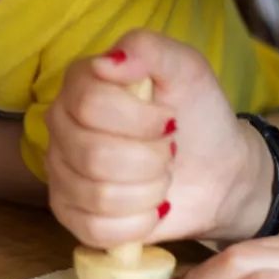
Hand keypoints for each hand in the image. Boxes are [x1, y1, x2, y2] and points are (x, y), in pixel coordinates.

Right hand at [46, 31, 271, 250]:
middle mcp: (60, 124)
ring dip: (148, 191)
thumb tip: (109, 62)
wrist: (217, 171)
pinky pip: (94, 228)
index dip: (139, 119)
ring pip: (96, 194)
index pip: (89, 103)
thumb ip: (148, 50)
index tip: (170, 120)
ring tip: (162, 179)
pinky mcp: (69, 213)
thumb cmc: (198, 115)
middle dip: (149, 160)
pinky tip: (151, 209)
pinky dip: (136, 223)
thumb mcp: (186, 68)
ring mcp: (60, 170)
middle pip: (92, 153)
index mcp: (81, 82)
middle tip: (169, 153)